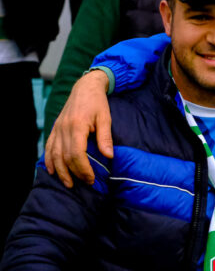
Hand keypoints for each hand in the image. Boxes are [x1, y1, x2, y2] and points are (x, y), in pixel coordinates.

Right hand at [45, 70, 110, 186]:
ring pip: (54, 154)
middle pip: (65, 157)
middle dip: (74, 173)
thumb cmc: (97, 103)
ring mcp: (57, 129)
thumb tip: (109, 156)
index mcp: (76, 126)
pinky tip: (53, 170)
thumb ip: (105, 138)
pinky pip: (49, 147)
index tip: (91, 179)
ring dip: (60, 171)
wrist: (85, 87)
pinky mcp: (55, 128)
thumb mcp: (105, 118)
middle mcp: (63, 129)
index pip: (76, 154)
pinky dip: (49, 160)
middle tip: (86, 183)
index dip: (83, 169)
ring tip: (68, 183)